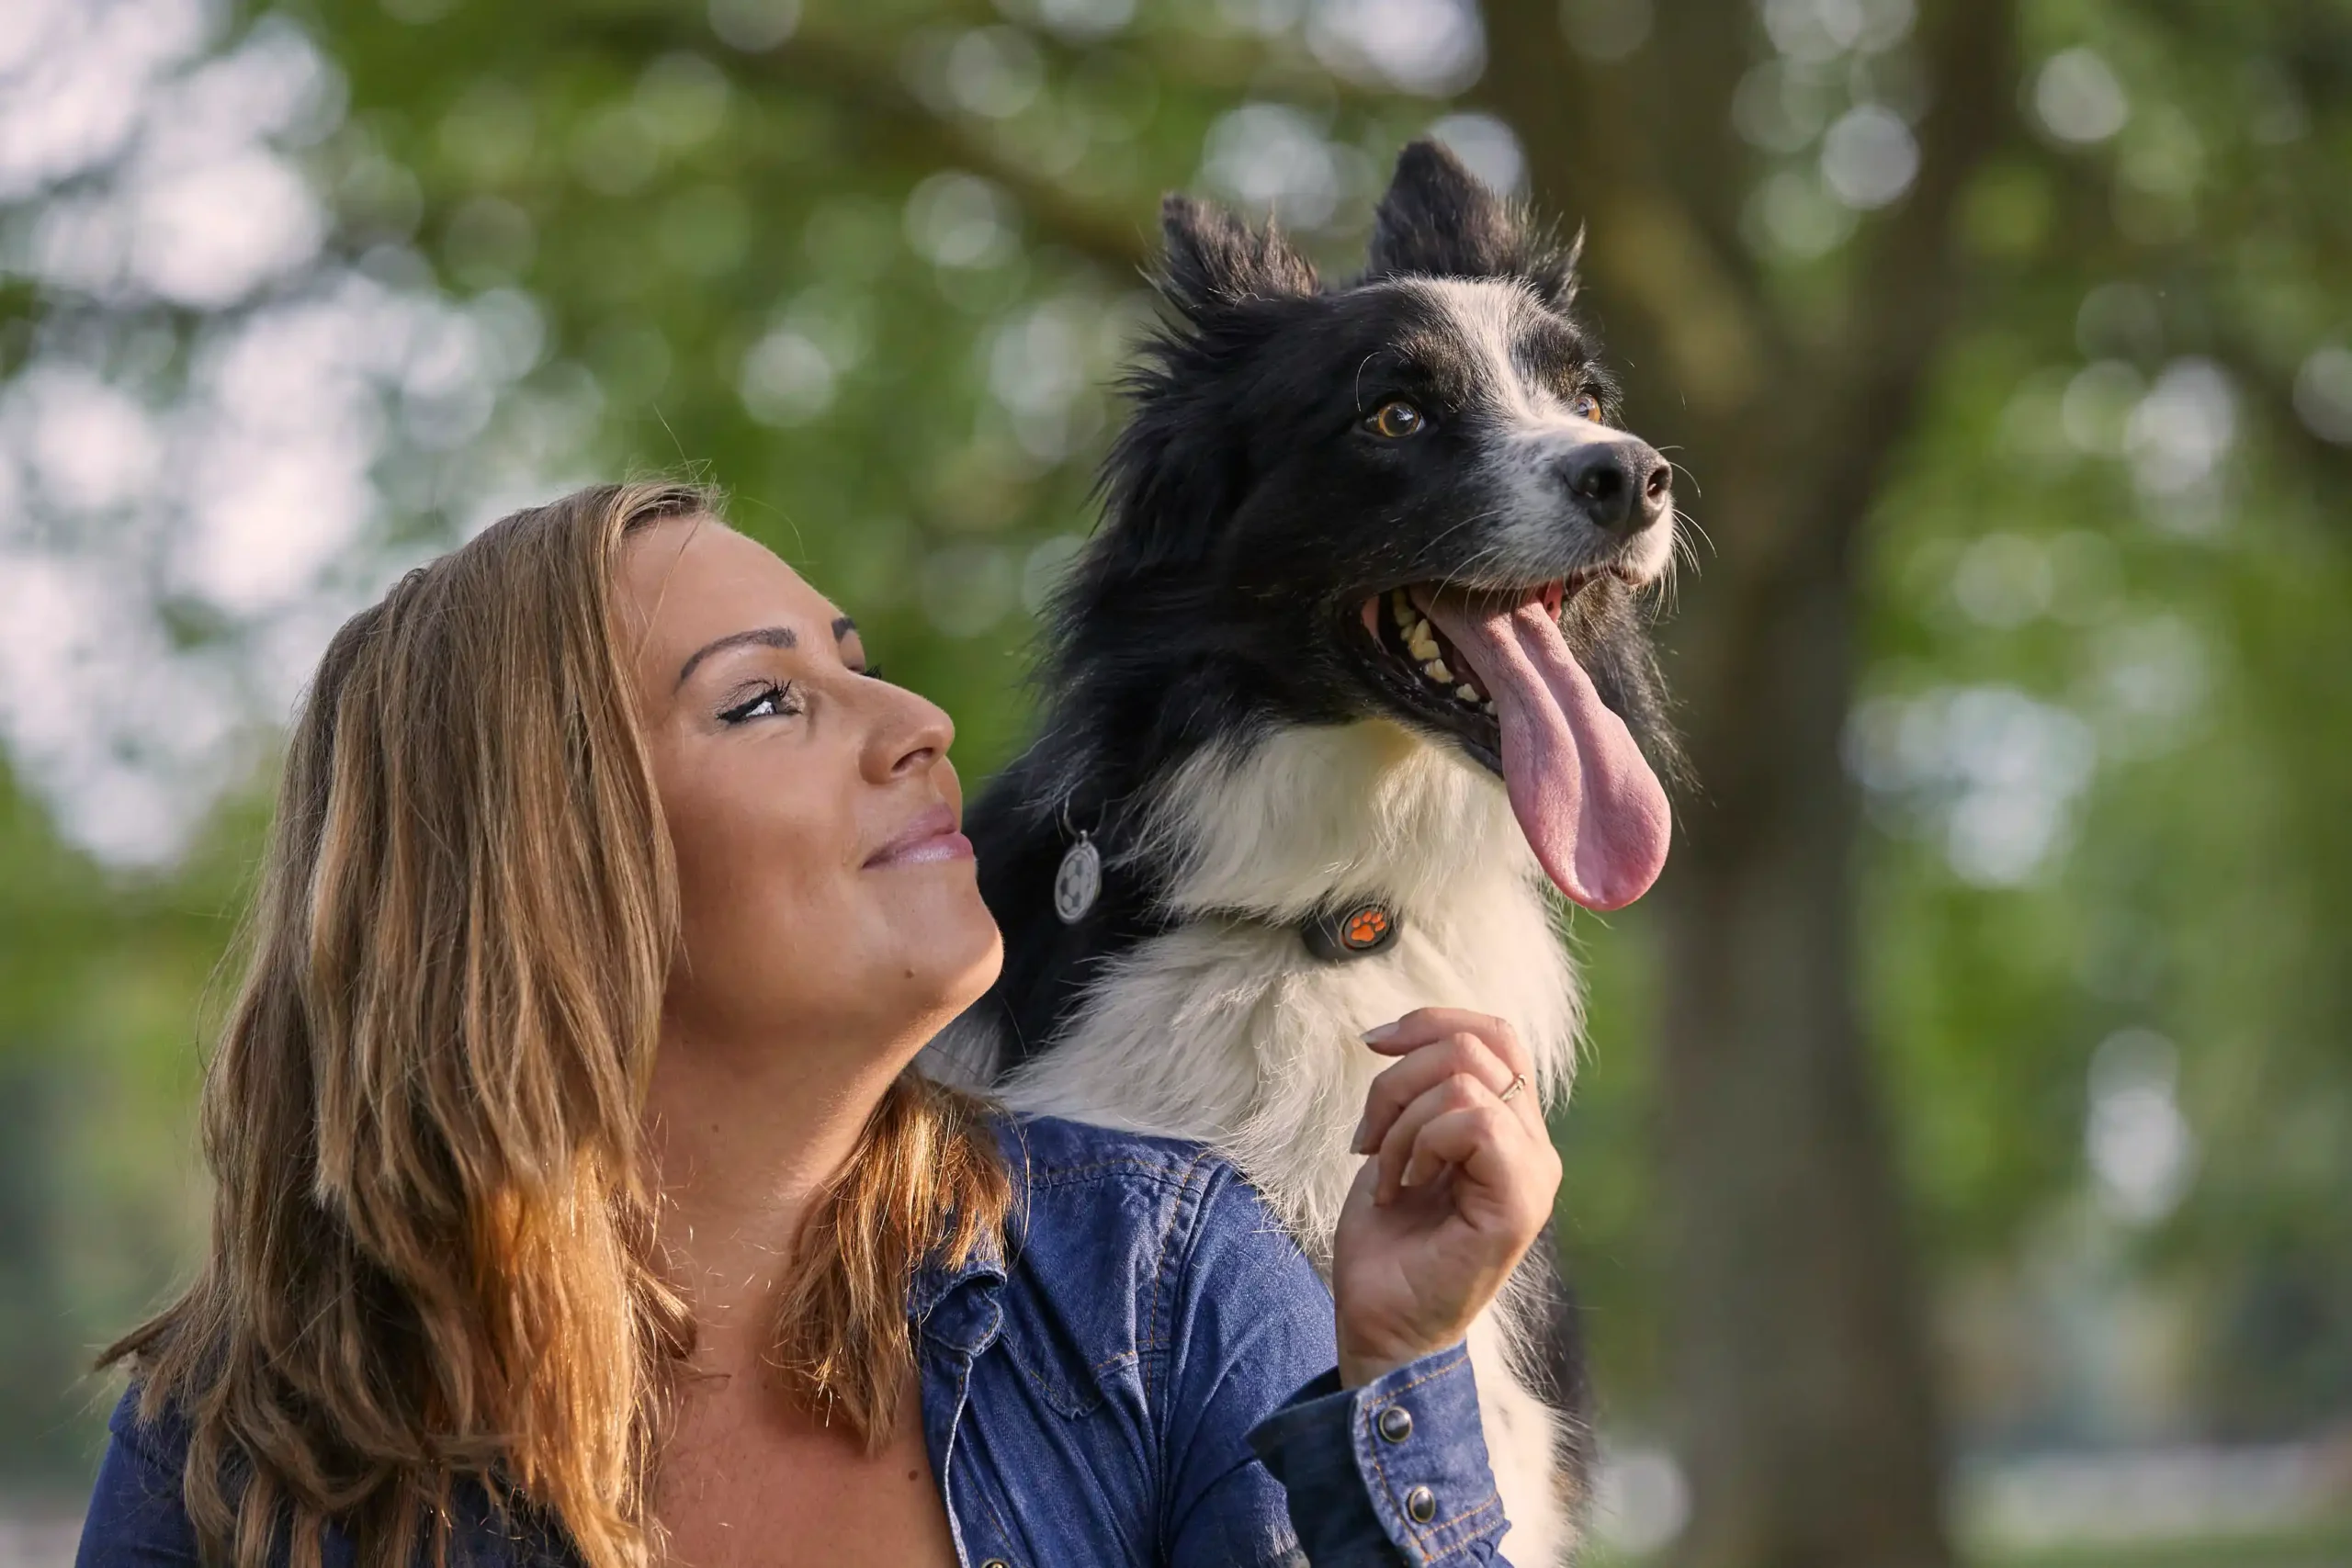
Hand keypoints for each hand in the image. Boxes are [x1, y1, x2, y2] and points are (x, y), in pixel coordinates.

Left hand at [1329, 1008, 1560, 1387]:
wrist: (1382, 1324)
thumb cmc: (1388, 1245)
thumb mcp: (1398, 1146)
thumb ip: (1422, 1093)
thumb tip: (1399, 1034)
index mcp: (1512, 1129)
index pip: (1495, 1034)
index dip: (1430, 1022)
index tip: (1372, 1043)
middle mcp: (1535, 1147)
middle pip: (1477, 1045)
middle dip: (1397, 1080)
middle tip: (1368, 1140)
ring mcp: (1535, 1174)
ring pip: (1465, 1080)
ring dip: (1399, 1123)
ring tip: (1387, 1174)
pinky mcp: (1521, 1202)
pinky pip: (1474, 1123)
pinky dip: (1420, 1144)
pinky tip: (1405, 1187)